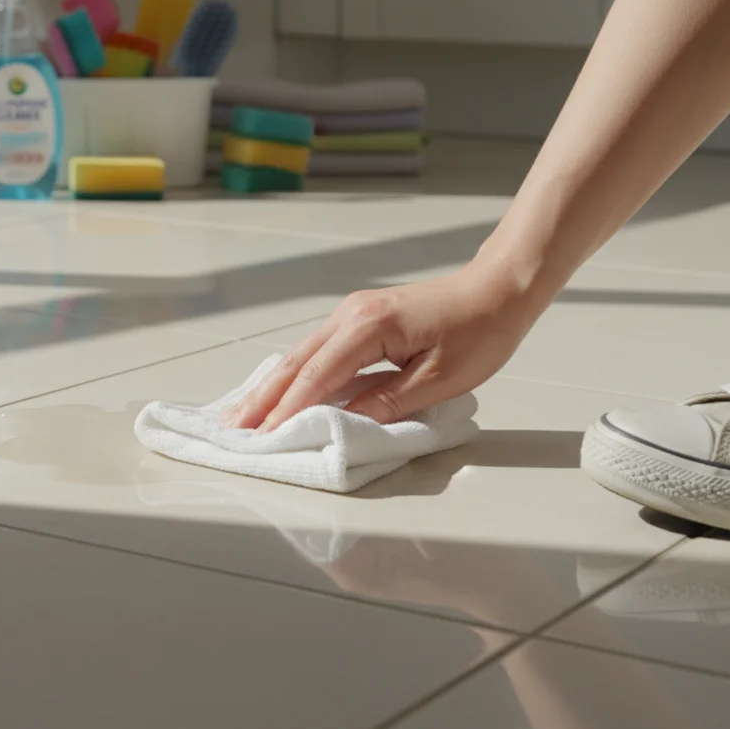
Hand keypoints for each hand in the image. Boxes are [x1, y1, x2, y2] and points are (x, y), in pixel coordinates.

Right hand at [224, 260, 542, 429]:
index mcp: (368, 328)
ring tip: (243, 415)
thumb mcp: (438, 378)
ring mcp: (351, 315)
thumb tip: (345, 424)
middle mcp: (350, 316)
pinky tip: (278, 391)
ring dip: (271, 387)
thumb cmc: (479, 331)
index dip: (287, 412)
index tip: (263, 440)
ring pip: (300, 356)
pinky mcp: (359, 320)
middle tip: (231, 430)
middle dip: (262, 399)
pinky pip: (316, 351)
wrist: (498, 288)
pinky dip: (293, 375)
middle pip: (294, 363)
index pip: (316, 377)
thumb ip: (387, 401)